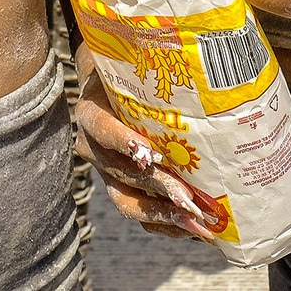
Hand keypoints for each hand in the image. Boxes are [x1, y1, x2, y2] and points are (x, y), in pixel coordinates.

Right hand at [72, 69, 214, 240]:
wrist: (109, 83)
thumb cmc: (128, 71)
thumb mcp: (131, 65)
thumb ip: (153, 69)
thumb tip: (199, 63)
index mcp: (91, 114)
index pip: (102, 129)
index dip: (124, 143)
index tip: (150, 154)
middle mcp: (93, 147)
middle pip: (121, 173)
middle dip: (157, 186)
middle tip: (188, 198)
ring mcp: (106, 172)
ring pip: (128, 201)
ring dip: (164, 214)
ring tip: (196, 222)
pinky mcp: (121, 187)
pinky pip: (140, 212)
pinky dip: (166, 223)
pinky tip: (195, 227)